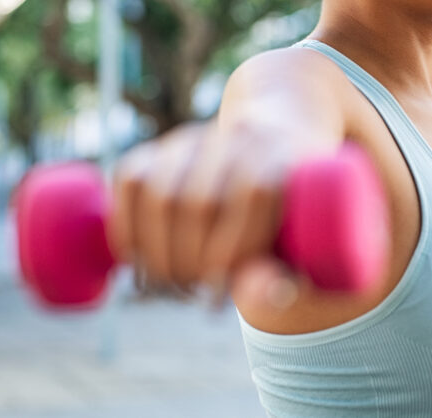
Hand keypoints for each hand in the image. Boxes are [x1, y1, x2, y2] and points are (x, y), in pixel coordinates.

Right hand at [106, 119, 323, 310]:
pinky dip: (126, 226)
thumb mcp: (304, 244)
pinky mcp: (160, 146)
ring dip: (156, 252)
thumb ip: (289, 278)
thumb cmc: (289, 216)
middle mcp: (239, 136)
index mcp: (283, 154)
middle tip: (192, 290)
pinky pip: (130, 180)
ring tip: (169, 281)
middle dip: (189, 262)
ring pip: (159, 194)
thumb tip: (266, 297)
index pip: (253, 194)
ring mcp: (196, 137)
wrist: (272, 147)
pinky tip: (138, 258)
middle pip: (200, 202)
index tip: (219, 296)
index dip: (231, 253)